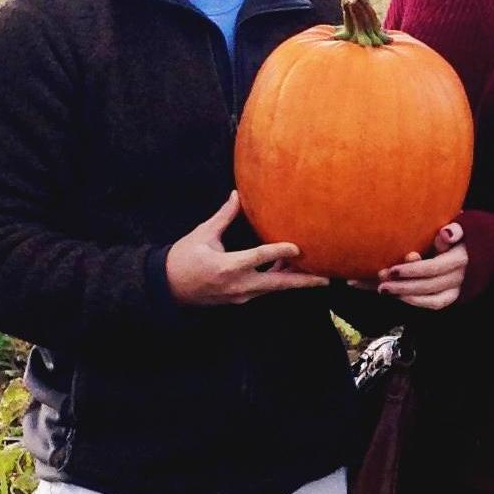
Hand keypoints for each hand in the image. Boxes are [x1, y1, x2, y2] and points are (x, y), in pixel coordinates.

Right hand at [165, 190, 325, 304]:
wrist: (167, 289)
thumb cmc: (182, 259)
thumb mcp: (202, 235)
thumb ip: (223, 216)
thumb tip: (237, 195)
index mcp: (228, 267)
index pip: (260, 258)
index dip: (281, 252)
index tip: (298, 247)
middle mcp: (238, 285)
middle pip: (277, 284)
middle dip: (302, 281)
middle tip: (326, 278)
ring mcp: (240, 295)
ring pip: (273, 288)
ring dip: (292, 280)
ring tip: (315, 272)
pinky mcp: (239, 299)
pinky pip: (264, 290)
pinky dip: (277, 281)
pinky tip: (288, 271)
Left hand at [372, 222, 466, 311]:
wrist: (466, 246)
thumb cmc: (454, 232)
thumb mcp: (456, 228)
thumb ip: (453, 230)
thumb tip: (445, 234)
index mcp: (461, 257)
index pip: (434, 268)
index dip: (413, 270)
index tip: (392, 269)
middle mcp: (460, 275)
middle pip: (429, 285)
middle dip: (403, 284)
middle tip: (381, 278)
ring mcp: (456, 288)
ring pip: (430, 297)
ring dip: (404, 294)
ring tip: (383, 288)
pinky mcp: (450, 295)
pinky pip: (434, 303)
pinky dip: (414, 301)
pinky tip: (396, 295)